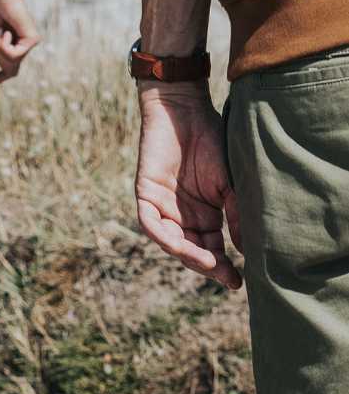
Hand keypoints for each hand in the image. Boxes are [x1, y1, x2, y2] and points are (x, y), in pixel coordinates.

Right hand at [0, 0, 40, 82]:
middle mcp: (25, 48)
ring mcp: (30, 44)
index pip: (10, 73)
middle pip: (11, 72)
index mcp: (15, 48)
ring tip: (0, 34)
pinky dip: (5, 45)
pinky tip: (7, 32)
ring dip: (0, 50)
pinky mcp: (33, 39)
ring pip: (12, 64)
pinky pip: (15, 55)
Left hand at [135, 85, 241, 290]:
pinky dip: (163, 237)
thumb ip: (236, 215)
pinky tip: (180, 245)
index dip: (223, 267)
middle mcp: (183, 215)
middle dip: (208, 266)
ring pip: (172, 242)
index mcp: (205, 214)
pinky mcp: (146, 193)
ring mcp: (163, 205)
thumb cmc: (212, 141)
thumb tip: (247, 252)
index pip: (212, 249)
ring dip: (188, 256)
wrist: (186, 110)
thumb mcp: (229, 183)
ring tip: (209, 263)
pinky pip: (150, 223)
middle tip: (226, 277)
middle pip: (192, 251)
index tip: (239, 283)